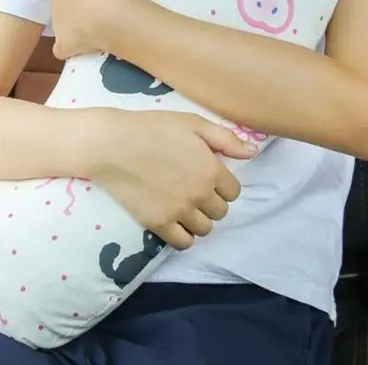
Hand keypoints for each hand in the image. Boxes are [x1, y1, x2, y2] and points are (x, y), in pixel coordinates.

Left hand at [51, 0, 129, 58]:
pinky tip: (83, 46)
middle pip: (65, 3)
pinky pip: (64, 48)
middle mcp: (55, 4)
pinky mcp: (67, 46)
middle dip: (77, 4)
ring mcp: (59, 27)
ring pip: (63, 24)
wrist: (112, 15)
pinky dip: (70, 47)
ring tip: (97, 24)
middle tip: (101, 4)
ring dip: (74, 24)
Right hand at [85, 109, 258, 249]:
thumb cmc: (154, 127)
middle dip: (211, 202)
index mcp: (211, 169)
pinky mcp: (158, 223)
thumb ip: (226, 139)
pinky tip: (175, 221)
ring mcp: (179, 211)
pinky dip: (183, 236)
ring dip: (199, 220)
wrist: (113, 143)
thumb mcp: (193, 123)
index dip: (222, 184)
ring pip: (204, 229)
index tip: (207, 177)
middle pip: (220, 212)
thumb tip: (254, 152)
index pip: (233, 192)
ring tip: (184, 205)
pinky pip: (183, 243)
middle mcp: (200, 194)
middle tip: (193, 189)